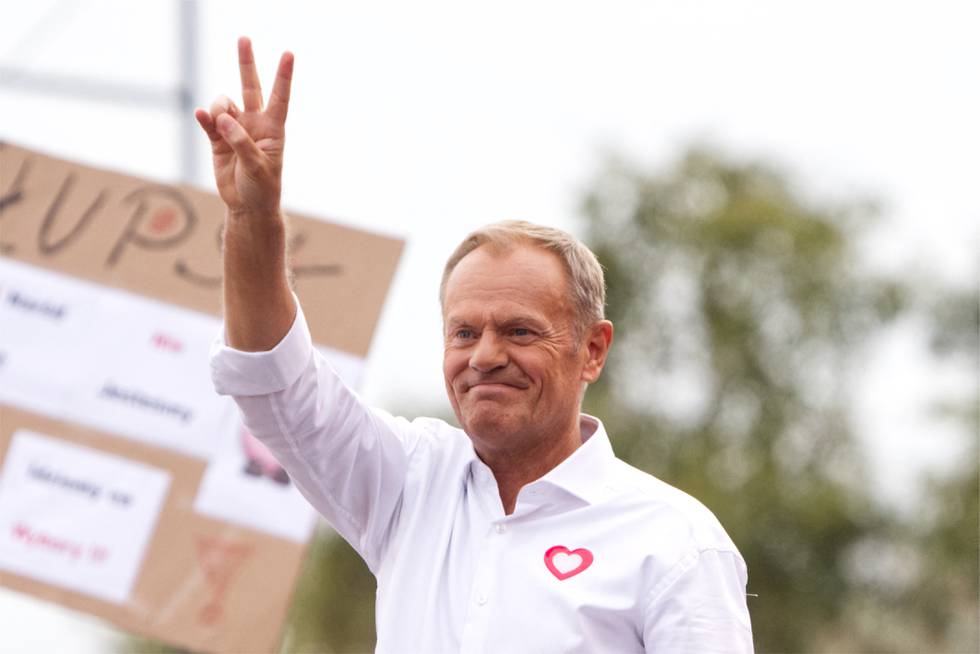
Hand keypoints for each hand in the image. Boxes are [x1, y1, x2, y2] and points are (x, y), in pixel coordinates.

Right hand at [195, 37, 293, 219]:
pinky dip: (205, 117)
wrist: (247, 206)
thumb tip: (223, 117)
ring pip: (224, 104)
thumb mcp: (258, 167)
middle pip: (250, 87)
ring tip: (219, 124)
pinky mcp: (218, 140)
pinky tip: (202, 115)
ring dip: (219, 108)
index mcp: (273, 129)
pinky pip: (209, 121)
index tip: (288, 54)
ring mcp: (235, 129)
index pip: (279, 97)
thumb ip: (241, 142)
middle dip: (246, 63)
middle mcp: (254, 124)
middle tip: (244, 38)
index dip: (283, 76)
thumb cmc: (262, 187)